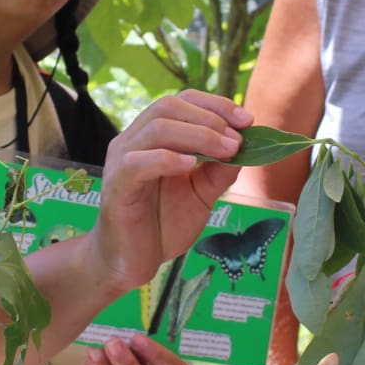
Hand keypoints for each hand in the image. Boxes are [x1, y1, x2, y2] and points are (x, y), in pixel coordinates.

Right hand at [90, 90, 250, 294]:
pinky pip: (138, 162)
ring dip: (199, 135)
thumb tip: (248, 145)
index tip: (248, 120)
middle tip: (238, 140)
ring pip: (157, 128)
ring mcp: (121, 160)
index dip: (215, 105)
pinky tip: (191, 166)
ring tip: (226, 151)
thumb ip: (219, 170)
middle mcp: (133, 141)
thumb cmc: (162, 224)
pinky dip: (168, 159)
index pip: (181, 102)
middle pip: (168, 106)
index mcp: (152, 137)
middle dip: (210, 118)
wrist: (132, 262)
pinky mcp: (116, 185)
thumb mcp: (201, 194)